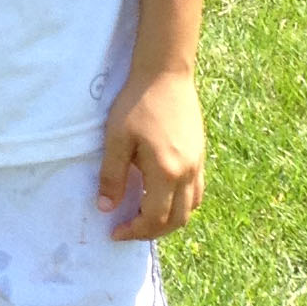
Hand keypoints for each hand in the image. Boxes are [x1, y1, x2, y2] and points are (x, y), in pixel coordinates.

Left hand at [98, 67, 205, 241]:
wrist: (166, 74)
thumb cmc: (138, 103)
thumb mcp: (117, 139)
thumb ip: (112, 176)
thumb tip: (106, 208)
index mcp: (166, 172)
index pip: (154, 218)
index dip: (134, 230)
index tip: (115, 231)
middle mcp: (187, 173)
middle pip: (177, 220)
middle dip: (152, 231)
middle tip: (129, 229)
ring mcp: (198, 164)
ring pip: (190, 208)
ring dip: (169, 220)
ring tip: (146, 216)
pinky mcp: (200, 155)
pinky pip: (197, 191)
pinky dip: (181, 204)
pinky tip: (163, 195)